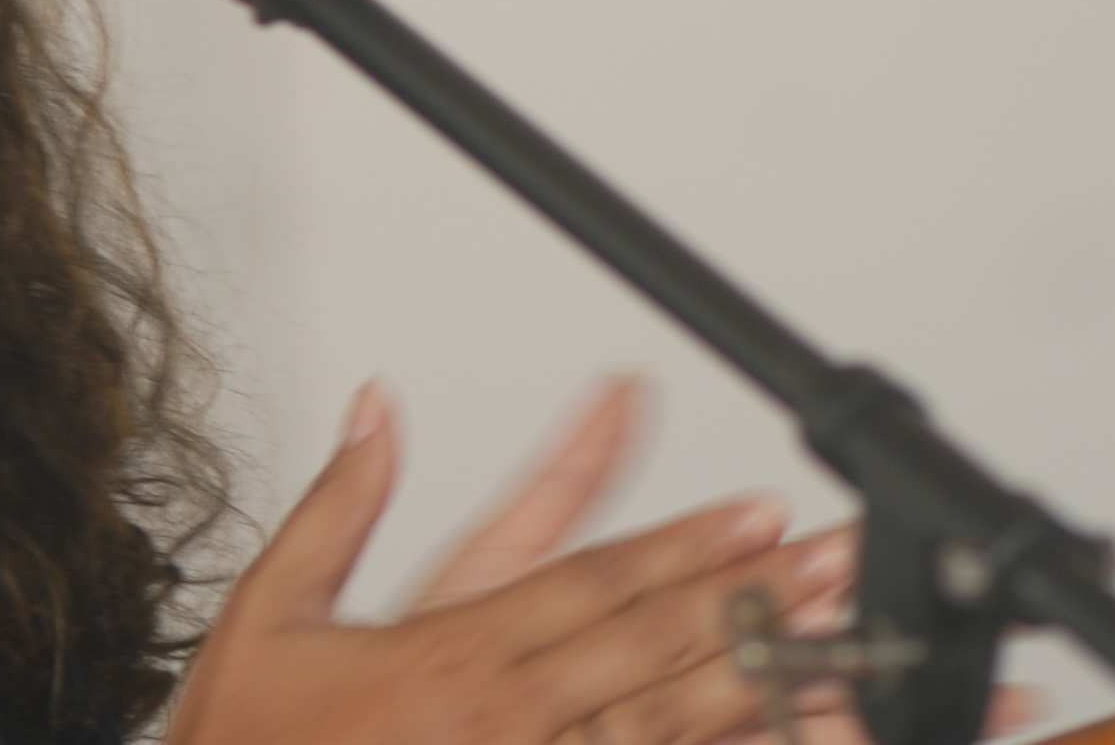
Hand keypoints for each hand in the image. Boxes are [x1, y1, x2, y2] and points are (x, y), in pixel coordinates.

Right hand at [167, 377, 847, 744]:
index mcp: (446, 653)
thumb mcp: (269, 612)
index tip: (758, 513)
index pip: (587, 583)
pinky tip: (776, 740)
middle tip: (841, 568)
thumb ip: (336, 505)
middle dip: (757, 604)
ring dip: (763, 693)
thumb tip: (378, 403)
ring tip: (845, 658)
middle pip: (654, 653)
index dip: (682, 547)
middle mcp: (503, 722)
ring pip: (665, 733)